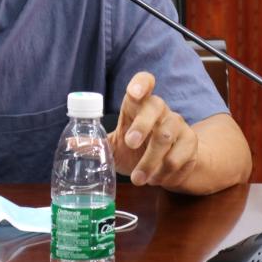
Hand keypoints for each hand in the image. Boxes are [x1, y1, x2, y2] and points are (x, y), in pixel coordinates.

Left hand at [108, 72, 198, 188]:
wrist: (170, 166)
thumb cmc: (137, 150)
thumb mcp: (114, 147)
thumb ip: (97, 144)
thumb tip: (71, 142)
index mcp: (138, 105)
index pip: (144, 82)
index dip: (141, 84)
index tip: (134, 93)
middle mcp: (160, 110)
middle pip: (156, 107)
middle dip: (142, 126)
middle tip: (129, 144)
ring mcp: (177, 124)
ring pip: (166, 137)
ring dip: (150, 160)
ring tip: (138, 178)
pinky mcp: (190, 143)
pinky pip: (179, 156)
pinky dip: (165, 172)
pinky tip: (156, 179)